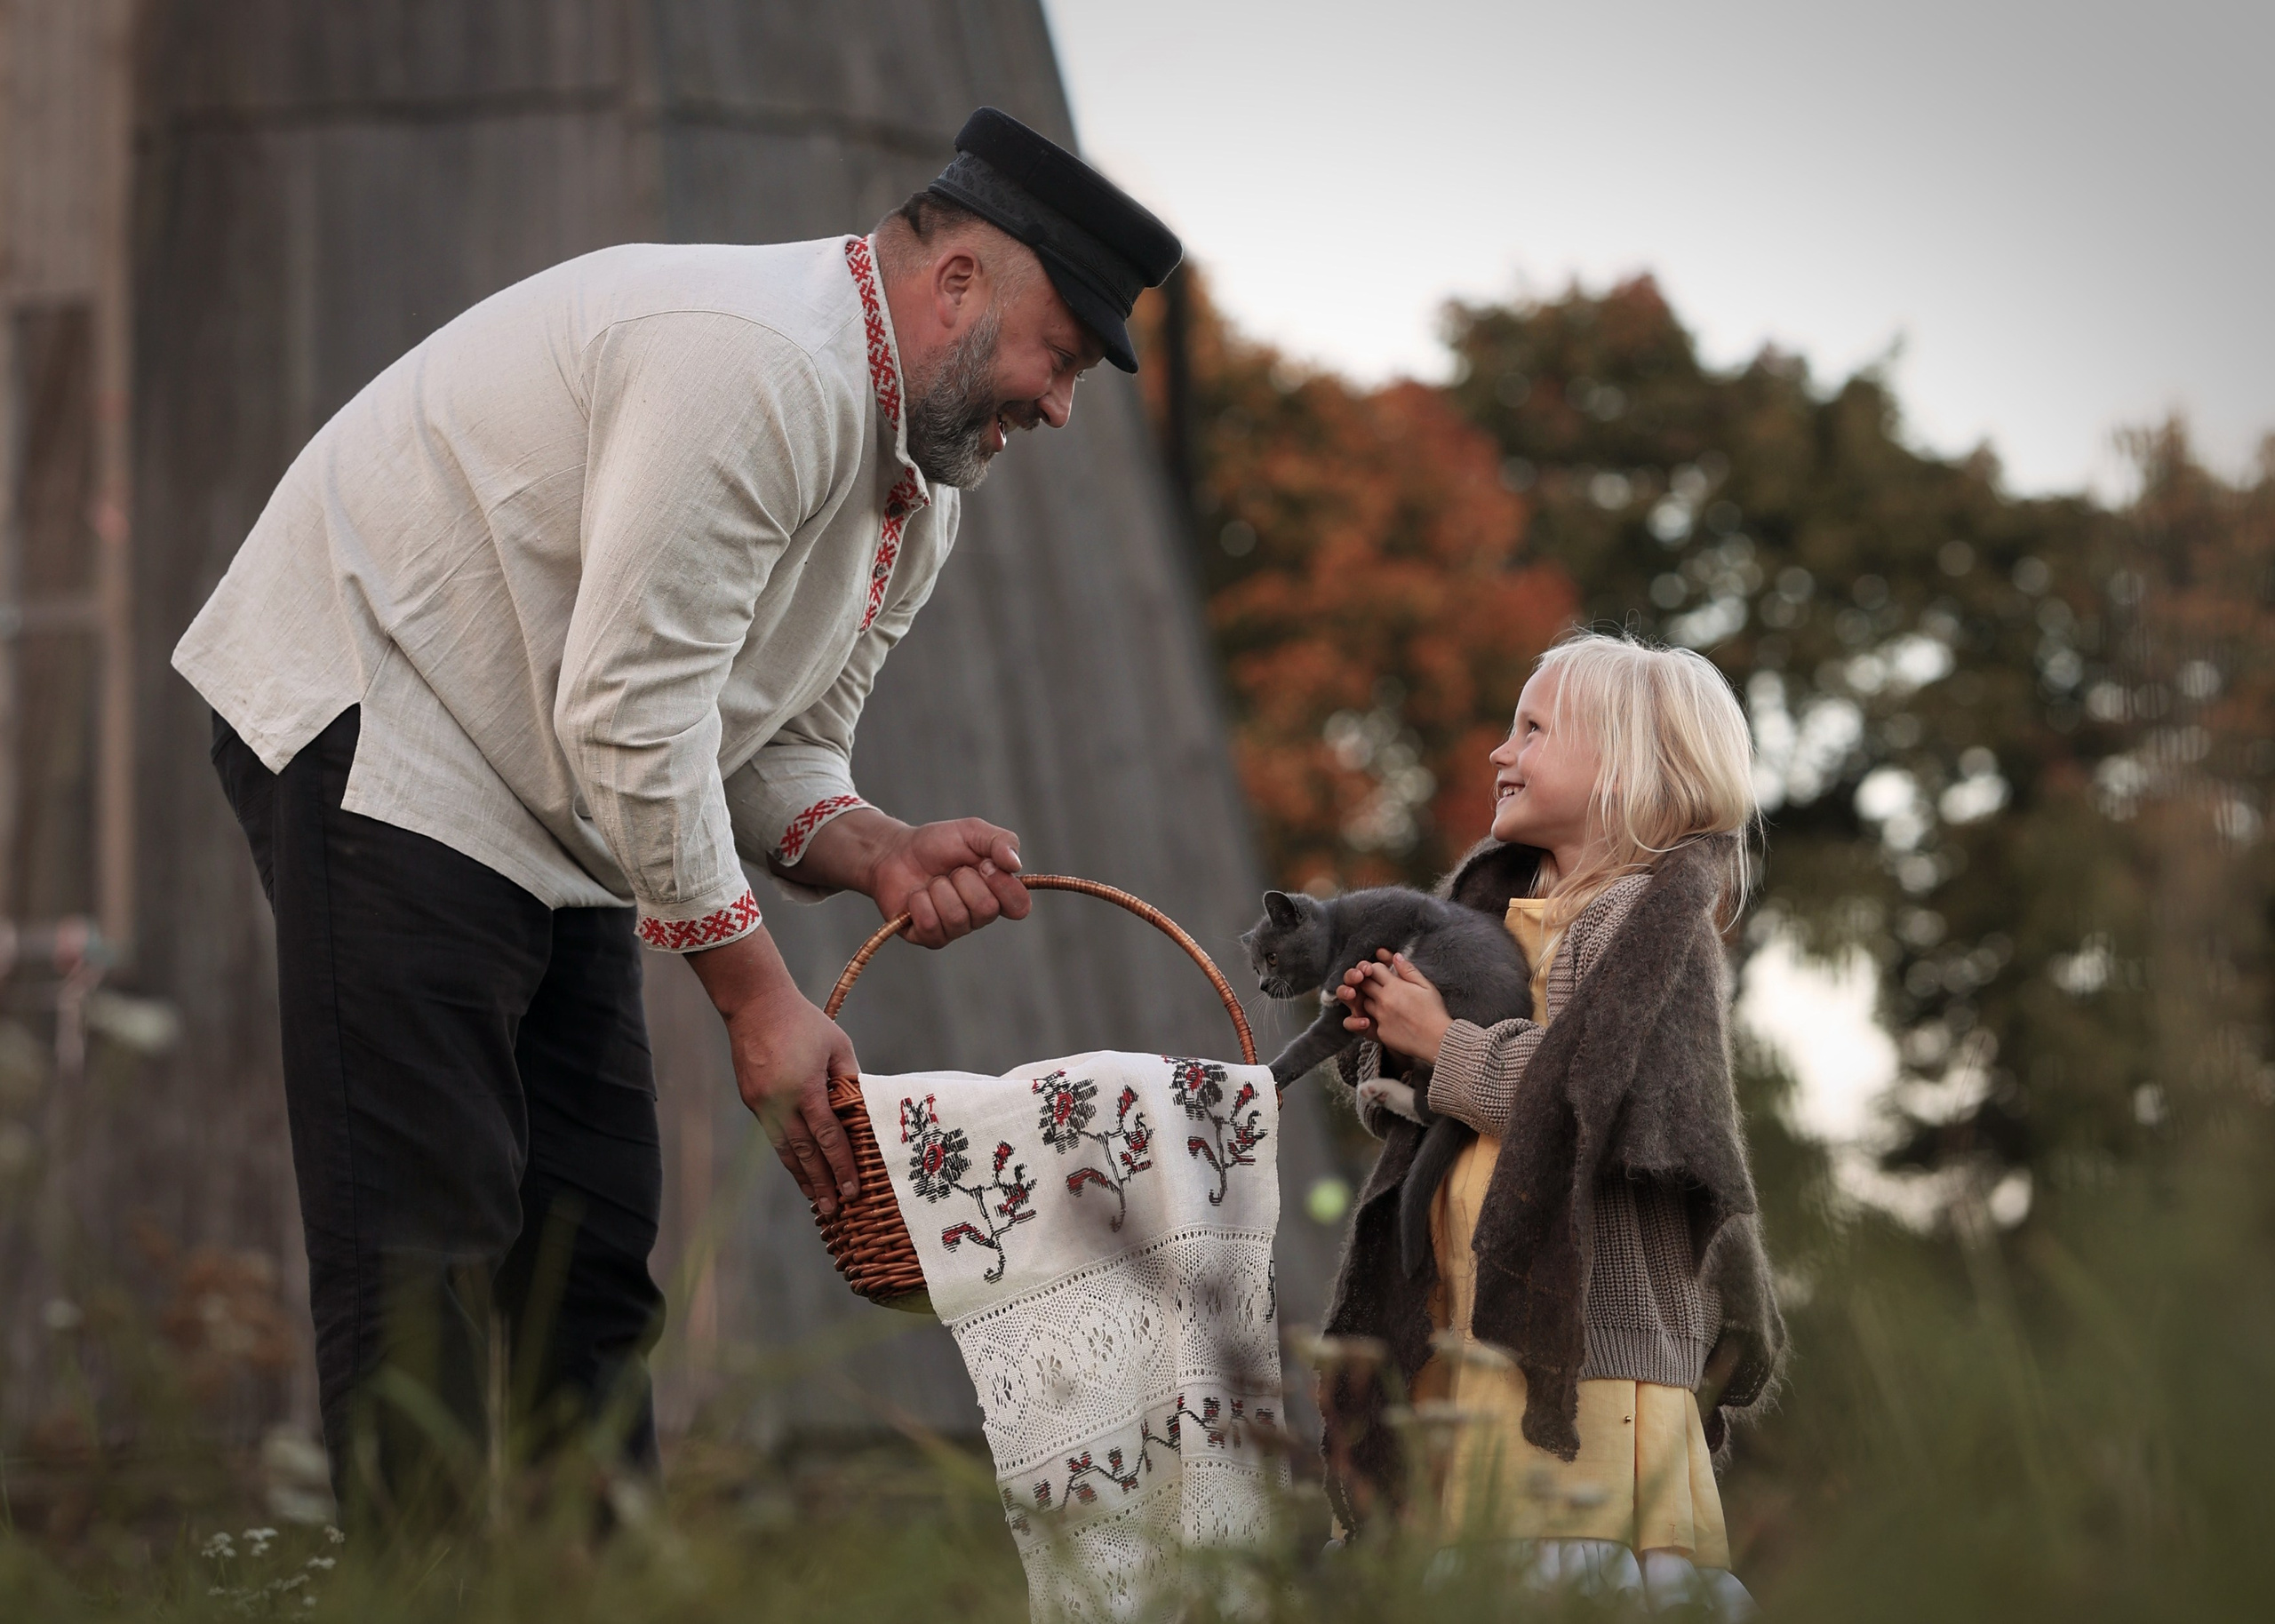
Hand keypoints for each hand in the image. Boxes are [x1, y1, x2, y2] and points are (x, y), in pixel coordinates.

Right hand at [687, 929, 861, 1215]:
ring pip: (784, 1149)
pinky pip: (773, 1134)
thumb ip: (849, 1081)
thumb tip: (859, 1113)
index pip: (828, 1139)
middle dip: (820, 1183)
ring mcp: (762, 1104)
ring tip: (815, 1198)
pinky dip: (787, 1154)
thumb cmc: (804, 1022)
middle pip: (803, 1154)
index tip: (851, 1191)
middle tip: (834, 1210)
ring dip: (800, 1176)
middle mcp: (780, 1103)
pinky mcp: (751, 1100)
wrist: (755, 1004)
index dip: (841, 1167)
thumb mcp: (837, 1046)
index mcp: (805, 1090)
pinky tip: (797, 1166)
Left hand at [803, 808, 1030, 947]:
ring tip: (932, 882)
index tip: (985, 865)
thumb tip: (1015, 864)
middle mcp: (979, 915)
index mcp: (997, 892)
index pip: (1020, 906)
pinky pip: (930, 924)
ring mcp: (955, 929)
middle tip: (951, 871)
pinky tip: (916, 896)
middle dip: (963, 880)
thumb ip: (1001, 841)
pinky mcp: (929, 937)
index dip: (1004, 886)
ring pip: (956, 917)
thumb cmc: (937, 844)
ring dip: (939, 890)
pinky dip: (919, 902)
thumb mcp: (972, 831)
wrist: (895, 852)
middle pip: (986, 910)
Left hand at [1347, 952, 1453, 1065]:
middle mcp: (1384, 1000)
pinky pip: (1371, 1022)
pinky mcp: (1380, 1032)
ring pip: (1364, 1003)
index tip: (1382, 973)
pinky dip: (1376, 1019)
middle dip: (1368, 982)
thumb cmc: (1434, 1012)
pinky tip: (1389, 1019)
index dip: (1376, 969)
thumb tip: (1396, 957)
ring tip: (1384, 1003)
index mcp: (1394, 986)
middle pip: (1364, 985)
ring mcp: (1380, 1017)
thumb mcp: (1426, 986)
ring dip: (1370, 1000)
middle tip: (1378, 985)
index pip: (1374, 969)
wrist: (1437, 1039)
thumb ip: (1408, 970)